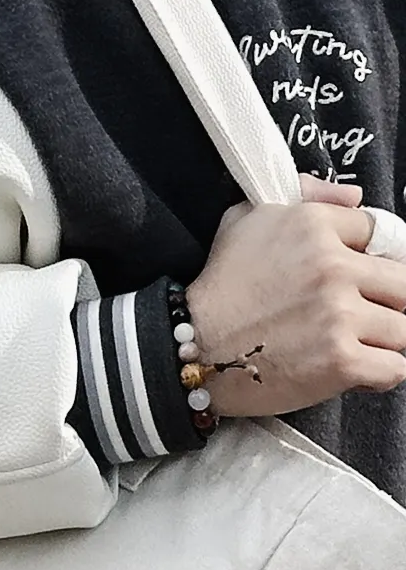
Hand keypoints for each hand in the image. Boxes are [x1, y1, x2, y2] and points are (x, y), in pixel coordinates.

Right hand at [185, 175, 405, 417]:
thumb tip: (356, 198)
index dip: (366, 259)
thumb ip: (305, 195)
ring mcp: (339, 316)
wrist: (186, 350)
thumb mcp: (245, 220)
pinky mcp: (339, 362)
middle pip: (403, 283)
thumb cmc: (215, 287)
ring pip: (402, 329)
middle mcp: (333, 268)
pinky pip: (394, 369)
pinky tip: (358, 372)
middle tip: (358, 317)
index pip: (378, 235)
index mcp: (314, 228)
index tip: (349, 280)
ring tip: (354, 346)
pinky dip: (381, 374)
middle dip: (385, 301)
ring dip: (383, 340)